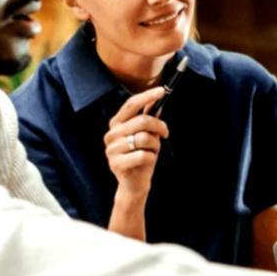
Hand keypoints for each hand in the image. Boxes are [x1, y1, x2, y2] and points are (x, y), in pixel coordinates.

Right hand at [104, 85, 169, 199]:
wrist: (134, 185)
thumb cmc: (141, 157)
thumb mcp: (147, 136)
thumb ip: (148, 120)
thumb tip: (157, 102)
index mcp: (116, 124)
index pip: (130, 105)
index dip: (147, 96)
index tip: (162, 90)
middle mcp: (111, 135)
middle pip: (142, 121)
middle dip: (159, 126)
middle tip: (165, 133)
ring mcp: (111, 150)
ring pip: (144, 138)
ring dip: (155, 145)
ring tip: (152, 151)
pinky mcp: (116, 164)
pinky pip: (143, 155)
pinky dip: (151, 158)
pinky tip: (147, 162)